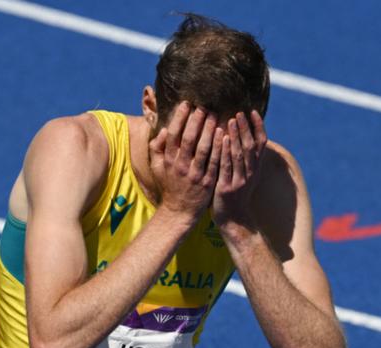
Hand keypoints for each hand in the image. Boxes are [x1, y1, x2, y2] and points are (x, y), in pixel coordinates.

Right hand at [150, 102, 223, 218]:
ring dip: (209, 131)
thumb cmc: (169, 185)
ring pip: (203, 148)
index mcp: (168, 160)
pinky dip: (219, 148)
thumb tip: (165, 129)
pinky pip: (214, 162)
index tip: (187, 104)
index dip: (180, 118)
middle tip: (204, 107)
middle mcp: (180, 166)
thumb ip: (157, 148)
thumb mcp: (157, 167)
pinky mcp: (207, 182)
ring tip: (215, 116)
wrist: (179, 211)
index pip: (173, 134)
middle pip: (188, 139)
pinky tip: (224, 135)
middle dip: (196, 121)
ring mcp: (194, 174)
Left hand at [212, 110, 267, 229]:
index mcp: (255, 168)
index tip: (252, 111)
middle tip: (239, 112)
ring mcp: (239, 180)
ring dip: (236, 136)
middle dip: (245, 128)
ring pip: (240, 154)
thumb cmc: (236, 193)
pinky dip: (225, 151)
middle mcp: (250, 172)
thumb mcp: (246, 175)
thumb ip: (246, 158)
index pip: (260, 143)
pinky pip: (227, 166)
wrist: (233, 219)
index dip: (258, 126)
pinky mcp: (227, 187)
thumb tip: (246, 136)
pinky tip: (222, 138)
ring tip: (232, 120)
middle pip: (250, 146)